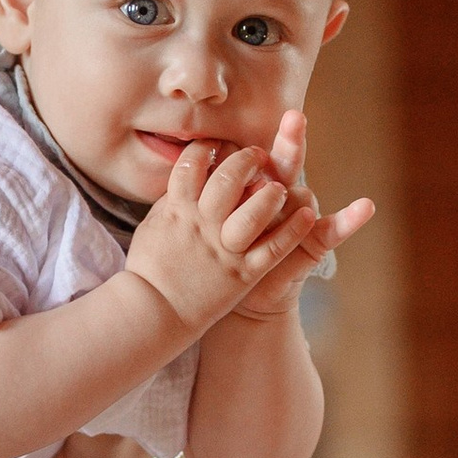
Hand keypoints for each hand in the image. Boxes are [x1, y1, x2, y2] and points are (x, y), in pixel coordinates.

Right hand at [127, 127, 311, 335]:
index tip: (216, 145)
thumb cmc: (149, 269)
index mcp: (178, 210)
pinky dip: (293, 231)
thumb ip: (171, 200)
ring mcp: (225, 249)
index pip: (192, 164)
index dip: (206, 147)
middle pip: (228, 178)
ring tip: (278, 188)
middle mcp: (203, 224)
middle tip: (256, 156)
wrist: (153, 313)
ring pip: (255, 212)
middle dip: (245, 159)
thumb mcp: (152, 226)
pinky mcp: (243, 273)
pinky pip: (273, 249)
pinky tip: (307, 216)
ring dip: (270, 194)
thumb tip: (188, 175)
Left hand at [220, 109, 373, 325]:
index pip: (251, 157)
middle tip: (294, 118)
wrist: (234, 297)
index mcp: (250, 185)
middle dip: (291, 140)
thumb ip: (202, 193)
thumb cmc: (214, 252)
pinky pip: (334, 229)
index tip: (230, 142)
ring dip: (294, 198)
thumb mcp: (203, 219)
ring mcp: (299, 217)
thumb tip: (192, 164)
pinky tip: (366, 206)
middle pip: (286, 163)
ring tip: (285, 203)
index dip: (242, 152)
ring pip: (302, 195)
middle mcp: (279, 195)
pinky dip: (351, 219)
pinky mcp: (313, 242)